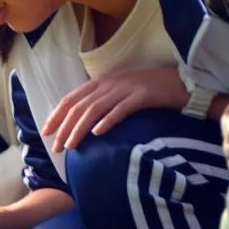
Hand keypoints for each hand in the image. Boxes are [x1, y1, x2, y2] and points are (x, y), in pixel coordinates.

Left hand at [42, 67, 187, 152]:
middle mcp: (110, 82)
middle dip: (64, 127)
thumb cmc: (150, 92)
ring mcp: (126, 88)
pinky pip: (121, 109)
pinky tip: (98, 133)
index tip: (46, 132)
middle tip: (56, 147)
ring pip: (95, 109)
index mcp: (102, 81)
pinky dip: (107, 121)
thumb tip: (82, 123)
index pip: (72, 98)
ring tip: (71, 145)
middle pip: (80, 106)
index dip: (57, 115)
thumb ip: (102, 102)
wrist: (182, 83)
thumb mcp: (121, 93)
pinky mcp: (143, 96)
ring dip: (79, 128)